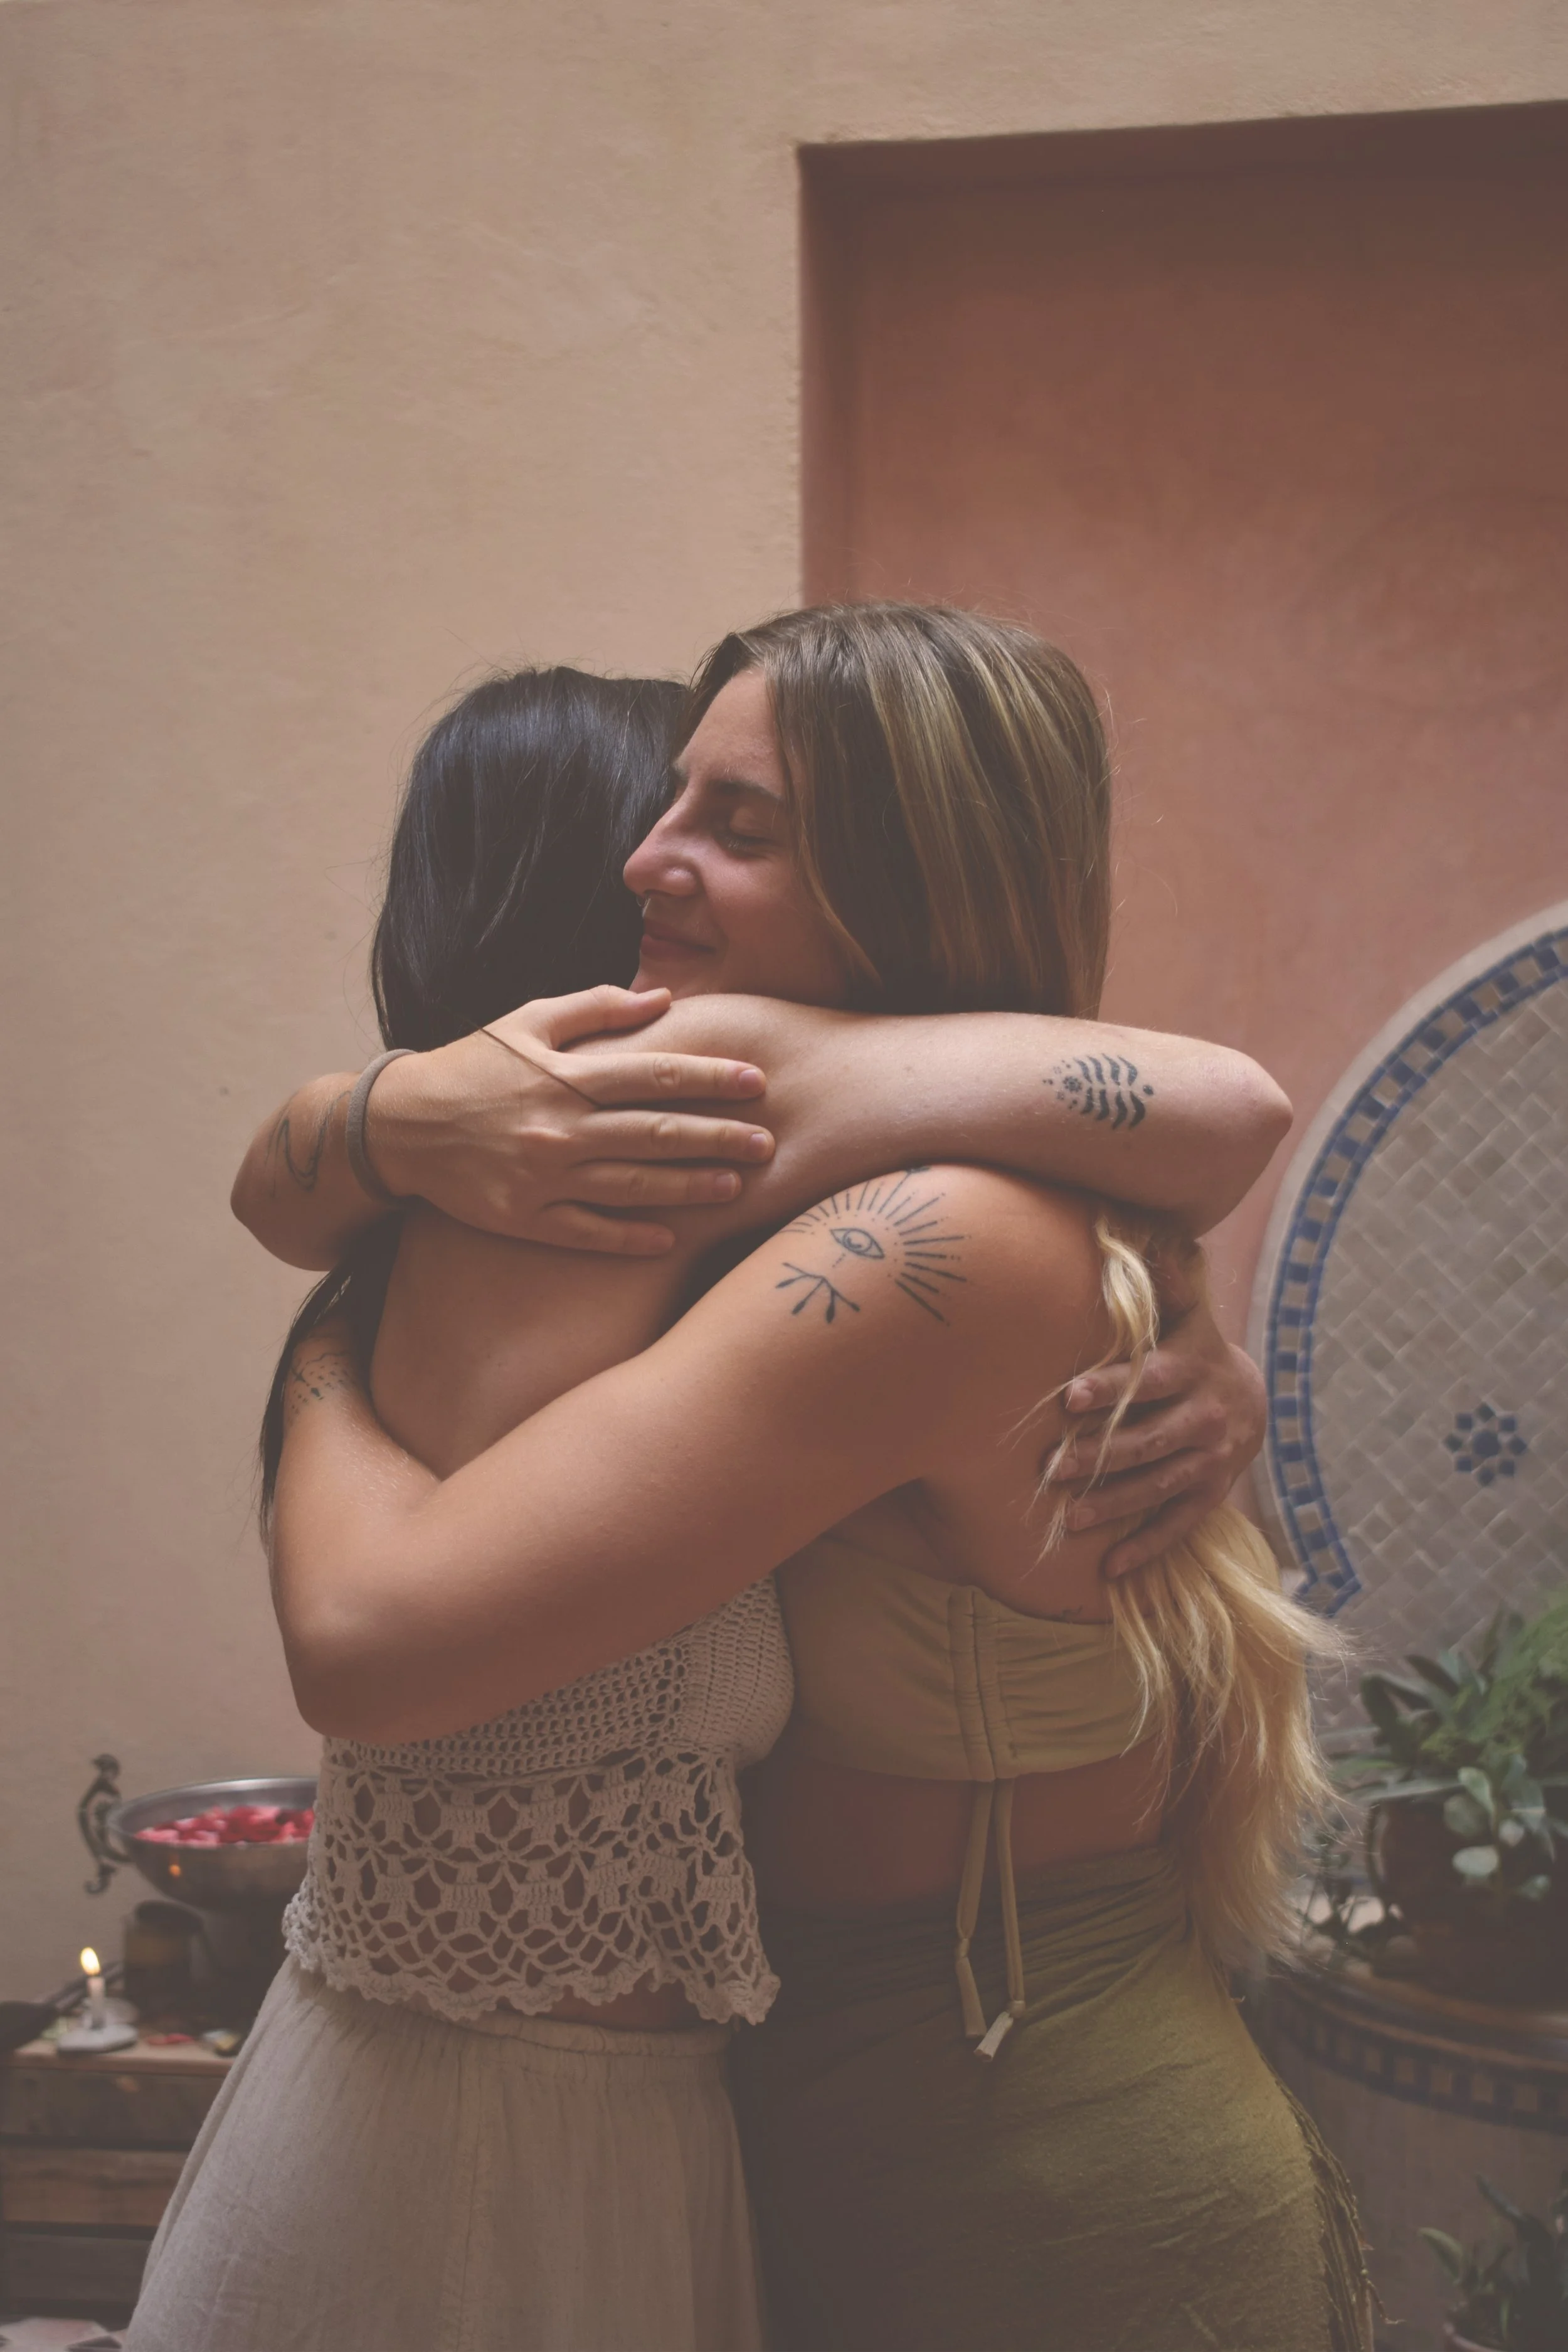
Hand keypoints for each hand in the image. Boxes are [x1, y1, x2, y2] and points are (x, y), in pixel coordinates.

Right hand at [366, 986, 774, 1254]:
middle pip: (656, 1133)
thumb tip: (663, 999)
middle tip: (768, 1142)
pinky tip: (671, 1239)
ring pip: (632, 1185)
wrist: (399, 1125)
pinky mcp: (525, 1218)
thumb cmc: (472, 1066)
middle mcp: (561, 1128)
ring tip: (736, 1187)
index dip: (711, 1077)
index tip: (758, 1081)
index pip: (656, 1074)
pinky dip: (630, 1237)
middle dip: (718, 1137)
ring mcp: (544, 1178)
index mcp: (567, 1075)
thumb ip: (597, 1010)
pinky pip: (588, 1232)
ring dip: (689, 1187)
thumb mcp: (528, 1021)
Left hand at [1048, 1301, 1266, 1577]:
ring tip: (1069, 1519)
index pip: (1149, 1380)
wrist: (1252, 1400)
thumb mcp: (1187, 1315)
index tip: (1069, 1397)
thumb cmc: (1195, 1350)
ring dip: (1113, 1504)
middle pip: (1148, 1440)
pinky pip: (1179, 1526)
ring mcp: (1210, 1461)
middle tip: (1050, 1467)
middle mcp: (1205, 1418)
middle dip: (1099, 1455)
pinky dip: (1147, 1549)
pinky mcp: (1209, 1495)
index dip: (1111, 1389)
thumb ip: (1168, 1282)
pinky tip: (1111, 1569)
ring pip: (1158, 1486)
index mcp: (1192, 1369)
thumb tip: (1151, 1236)